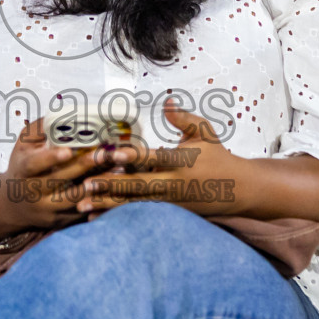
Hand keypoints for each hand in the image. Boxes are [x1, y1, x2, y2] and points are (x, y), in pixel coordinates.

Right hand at [0, 118, 125, 240]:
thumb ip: (40, 129)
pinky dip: (101, 199)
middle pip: (61, 180)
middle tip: (108, 152)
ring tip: (118, 168)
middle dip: (86, 166)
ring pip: (76, 198)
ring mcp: (48, 209)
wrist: (13, 206)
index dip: (50, 158)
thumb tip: (63, 112)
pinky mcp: (61, 221)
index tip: (68, 150)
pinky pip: (83, 212)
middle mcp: (33, 193)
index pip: (34, 165)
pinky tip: (118, 187)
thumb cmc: (22, 167)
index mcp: (22, 171)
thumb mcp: (22, 146)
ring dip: (98, 183)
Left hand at [77, 98, 245, 215]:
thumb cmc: (219, 156)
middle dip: (110, 184)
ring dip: (107, 204)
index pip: (154, 158)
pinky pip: (137, 214)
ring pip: (133, 203)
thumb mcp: (205, 132)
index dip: (132, 156)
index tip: (111, 154)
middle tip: (85, 183)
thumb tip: (167, 101)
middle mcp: (173, 183)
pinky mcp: (167, 212)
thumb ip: (183, 118)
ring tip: (81, 204)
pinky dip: (116, 216)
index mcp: (182, 161)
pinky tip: (95, 217)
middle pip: (138, 185)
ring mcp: (169, 201)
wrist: (237, 190)